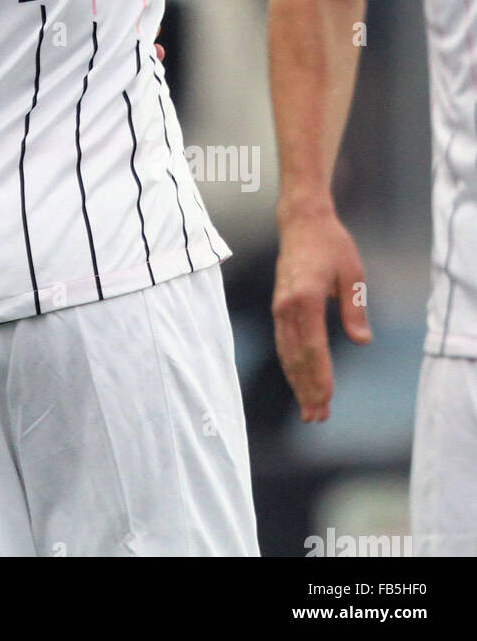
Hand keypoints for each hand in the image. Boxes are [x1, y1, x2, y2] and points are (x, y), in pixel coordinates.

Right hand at [272, 209, 371, 421]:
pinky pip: (284, 343)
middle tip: (318, 417)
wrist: (301, 222)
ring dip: (297, 382)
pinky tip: (299, 381)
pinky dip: (291, 366)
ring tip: (309, 409)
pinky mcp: (279, 307)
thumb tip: (362, 342)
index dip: (320, 376)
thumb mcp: (353, 274)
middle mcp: (287, 306)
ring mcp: (279, 307)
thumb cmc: (331, 245)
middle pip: (297, 356)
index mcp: (306, 298)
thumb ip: (355, 309)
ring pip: (287, 353)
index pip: (313, 347)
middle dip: (307, 389)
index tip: (327, 400)